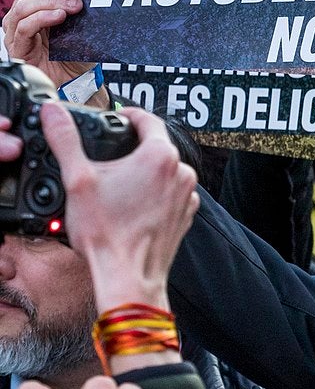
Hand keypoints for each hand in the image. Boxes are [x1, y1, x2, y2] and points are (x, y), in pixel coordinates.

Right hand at [2, 0, 91, 87]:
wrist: (75, 79)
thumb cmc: (76, 50)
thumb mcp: (81, 21)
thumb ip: (80, 2)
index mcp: (35, 3)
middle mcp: (22, 15)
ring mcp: (17, 31)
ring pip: (25, 6)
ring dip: (51, 1)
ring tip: (75, 5)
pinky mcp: (18, 47)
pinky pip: (25, 27)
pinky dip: (43, 17)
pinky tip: (60, 16)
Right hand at [45, 104, 198, 311]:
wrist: (128, 276)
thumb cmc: (106, 233)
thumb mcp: (78, 180)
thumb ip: (65, 140)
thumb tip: (54, 113)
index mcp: (159, 155)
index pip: (147, 119)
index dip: (128, 115)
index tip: (117, 117)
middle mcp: (181, 171)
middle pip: (155, 147)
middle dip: (132, 149)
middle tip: (108, 159)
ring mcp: (186, 194)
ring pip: (163, 172)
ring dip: (143, 174)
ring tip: (117, 188)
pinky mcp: (186, 214)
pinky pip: (170, 194)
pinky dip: (154, 195)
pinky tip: (131, 207)